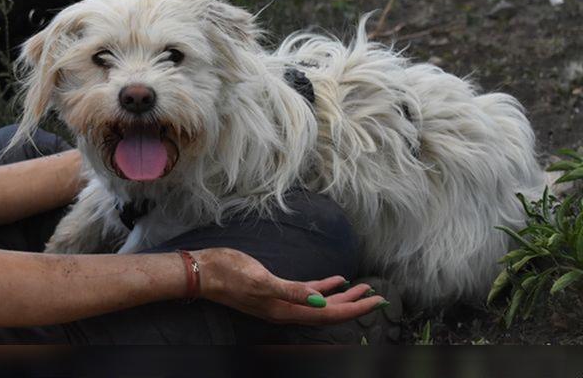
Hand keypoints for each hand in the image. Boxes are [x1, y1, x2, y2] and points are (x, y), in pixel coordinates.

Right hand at [192, 248, 385, 324]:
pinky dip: (325, 288)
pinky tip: (336, 280)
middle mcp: (288, 310)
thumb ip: (291, 292)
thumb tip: (321, 301)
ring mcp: (283, 301)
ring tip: (364, 288)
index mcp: (286, 310)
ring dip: (343, 297)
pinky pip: (308, 292)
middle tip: (379, 296)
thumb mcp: (261, 281)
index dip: (355, 309)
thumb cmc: (230, 274)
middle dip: (356, 305)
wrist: (207, 271)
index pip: (329, 315)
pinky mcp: (277, 289)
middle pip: (330, 313)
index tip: (377, 301)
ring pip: (322, 304)